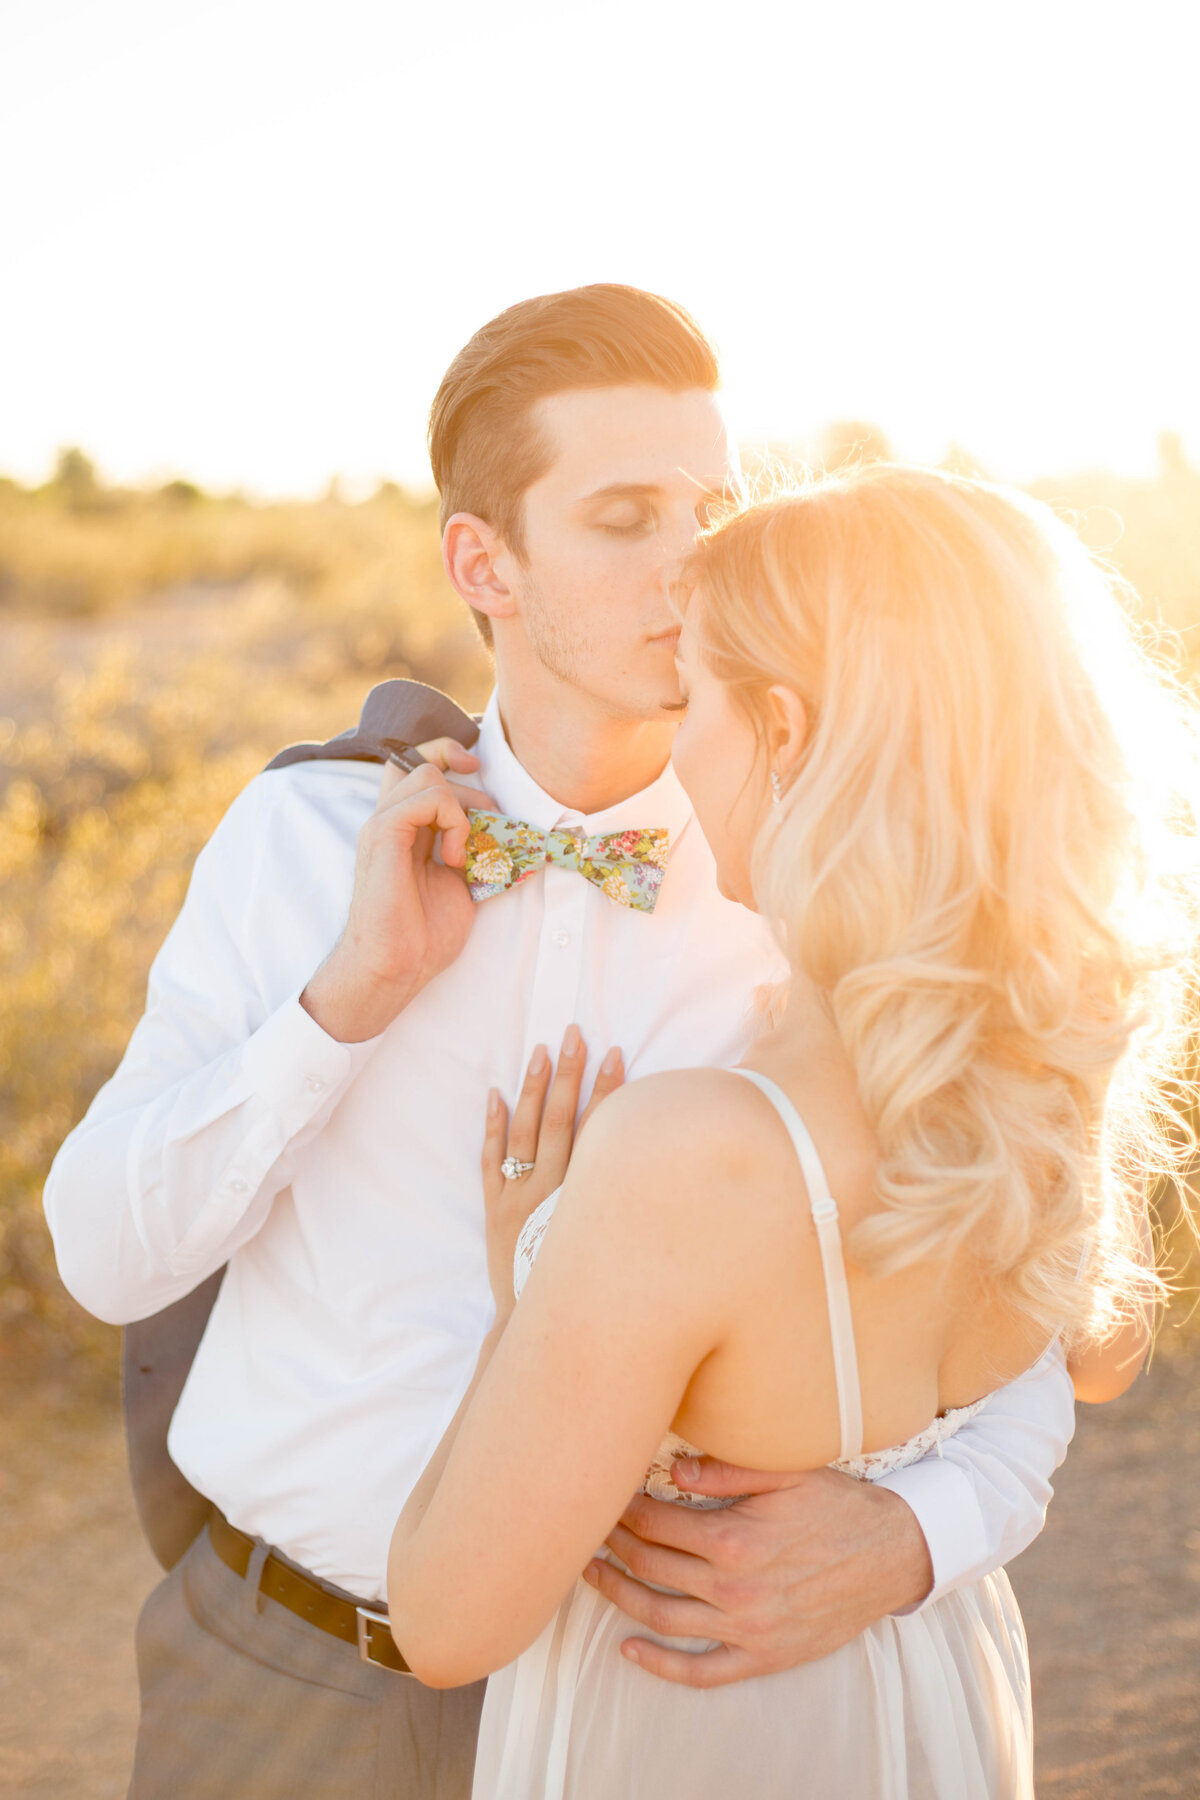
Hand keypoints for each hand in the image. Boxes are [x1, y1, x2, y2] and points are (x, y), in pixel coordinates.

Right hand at [300, 739, 495, 1042]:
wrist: (396, 967)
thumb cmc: (424, 934)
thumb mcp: (462, 883)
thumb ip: (476, 850)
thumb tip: (514, 834)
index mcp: (404, 828)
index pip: (418, 764)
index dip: (449, 752)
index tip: (478, 767)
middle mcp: (389, 820)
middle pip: (423, 760)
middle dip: (470, 788)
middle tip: (489, 830)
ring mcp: (382, 825)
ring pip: (427, 774)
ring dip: (462, 808)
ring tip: (465, 853)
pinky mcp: (382, 836)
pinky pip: (427, 797)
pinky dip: (453, 820)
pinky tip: (454, 857)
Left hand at [482, 1028, 623, 1320]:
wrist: (538, 1325)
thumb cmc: (591, 1289)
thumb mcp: (615, 1243)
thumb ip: (632, 1204)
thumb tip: (660, 1168)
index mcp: (584, 1195)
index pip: (599, 1130)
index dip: (608, 1090)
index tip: (615, 1053)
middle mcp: (551, 1189)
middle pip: (560, 1119)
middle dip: (568, 1074)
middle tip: (573, 1035)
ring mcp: (519, 1197)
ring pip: (525, 1132)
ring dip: (533, 1089)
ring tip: (539, 1052)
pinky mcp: (496, 1210)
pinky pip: (491, 1160)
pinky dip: (492, 1127)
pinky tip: (495, 1096)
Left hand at [583, 1457, 932, 1686]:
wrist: (893, 1555)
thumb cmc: (838, 1506)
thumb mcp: (786, 1472)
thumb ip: (725, 1468)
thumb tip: (672, 1468)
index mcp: (732, 1537)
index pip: (654, 1521)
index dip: (622, 1507)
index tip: (605, 1494)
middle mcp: (732, 1587)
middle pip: (650, 1565)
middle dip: (612, 1544)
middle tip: (591, 1527)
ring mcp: (745, 1627)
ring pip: (660, 1616)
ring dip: (619, 1595)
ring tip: (593, 1574)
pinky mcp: (761, 1656)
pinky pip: (700, 1671)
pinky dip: (660, 1665)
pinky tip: (630, 1649)